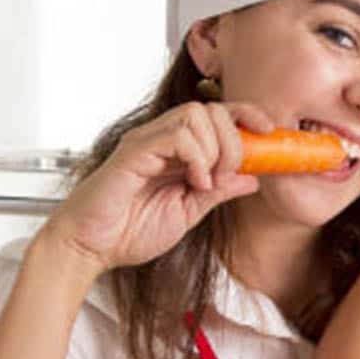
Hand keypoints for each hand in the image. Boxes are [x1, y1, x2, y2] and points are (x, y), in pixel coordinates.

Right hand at [42, 101, 276, 273]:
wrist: (90, 248)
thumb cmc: (128, 230)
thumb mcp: (189, 211)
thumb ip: (219, 191)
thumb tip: (252, 178)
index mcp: (176, 150)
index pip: (217, 114)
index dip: (246, 115)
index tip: (269, 130)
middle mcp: (161, 139)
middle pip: (211, 109)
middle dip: (234, 140)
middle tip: (228, 174)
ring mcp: (147, 143)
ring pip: (195, 116)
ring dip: (215, 148)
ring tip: (209, 181)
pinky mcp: (133, 153)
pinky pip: (175, 137)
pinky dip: (196, 158)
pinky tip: (193, 182)